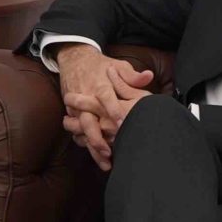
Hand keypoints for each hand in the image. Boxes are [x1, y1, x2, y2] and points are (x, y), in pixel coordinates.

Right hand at [55, 46, 153, 171]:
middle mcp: (85, 98)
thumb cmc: (100, 66)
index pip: (105, 97)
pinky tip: (97, 156)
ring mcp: (77, 108)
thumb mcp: (117, 65)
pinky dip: (85, 145)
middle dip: (97, 137)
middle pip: (87, 120)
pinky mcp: (73, 114)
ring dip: (91, 146)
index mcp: (98, 84)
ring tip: (105, 162)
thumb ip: (132, 75)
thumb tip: (148, 76)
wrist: (74, 60)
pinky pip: (76, 132)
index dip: (113, 110)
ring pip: (80, 131)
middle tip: (110, 151)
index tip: (122, 123)